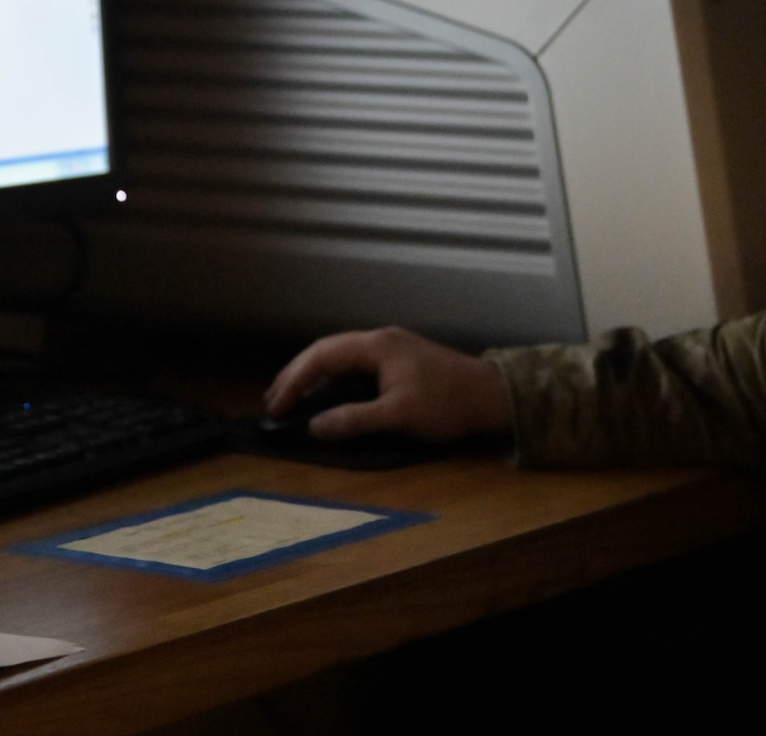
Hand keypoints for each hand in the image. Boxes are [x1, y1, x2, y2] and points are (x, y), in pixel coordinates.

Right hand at [264, 326, 513, 442]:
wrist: (492, 396)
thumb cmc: (447, 404)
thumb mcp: (398, 416)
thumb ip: (354, 420)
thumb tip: (314, 426)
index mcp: (376, 345)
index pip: (321, 356)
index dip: (294, 380)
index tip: (276, 406)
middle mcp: (379, 340)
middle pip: (326, 351)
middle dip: (297, 375)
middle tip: (273, 402)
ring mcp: (390, 348)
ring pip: (340, 357)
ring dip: (314, 376)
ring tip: (291, 398)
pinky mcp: (399, 361)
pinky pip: (355, 365)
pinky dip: (334, 380)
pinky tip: (326, 395)